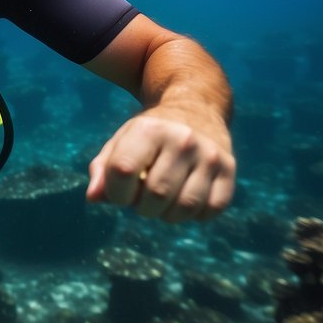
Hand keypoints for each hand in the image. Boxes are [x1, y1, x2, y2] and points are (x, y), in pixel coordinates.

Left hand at [85, 108, 235, 222]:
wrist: (195, 107)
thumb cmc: (150, 134)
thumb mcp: (122, 141)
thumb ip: (103, 169)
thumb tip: (94, 198)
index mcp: (148, 130)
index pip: (123, 171)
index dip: (116, 192)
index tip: (120, 191)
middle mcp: (182, 140)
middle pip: (155, 195)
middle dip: (142, 207)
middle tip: (143, 197)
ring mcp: (209, 155)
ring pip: (185, 208)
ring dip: (168, 215)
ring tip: (163, 200)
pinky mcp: (229, 169)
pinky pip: (211, 210)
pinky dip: (195, 215)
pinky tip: (186, 198)